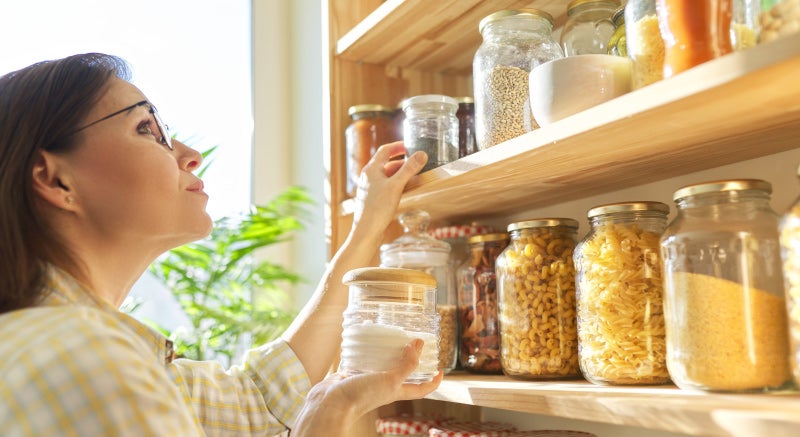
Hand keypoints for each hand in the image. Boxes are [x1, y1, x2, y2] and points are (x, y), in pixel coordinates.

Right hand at [291, 339, 442, 435]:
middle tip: (414, 342)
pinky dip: (366, 350)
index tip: (440, 370)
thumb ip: (406, 364)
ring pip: (382, 364)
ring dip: (388, 352)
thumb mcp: (390, 380)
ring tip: (392, 335)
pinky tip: (366, 339)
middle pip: (402, 373)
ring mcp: (367, 380)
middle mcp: (383, 386)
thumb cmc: (362, 396)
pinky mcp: (352, 374)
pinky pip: (363, 360)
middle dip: (409, 359)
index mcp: (396, 391)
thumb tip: (419, 345)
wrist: (331, 404)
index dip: (433, 382)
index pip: (420, 389)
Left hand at [352, 142, 426, 237]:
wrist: (367, 231)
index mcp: (371, 169)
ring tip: (416, 177)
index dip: (398, 146)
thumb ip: (409, 169)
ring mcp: (370, 188)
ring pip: (388, 176)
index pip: (385, 150)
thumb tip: (422, 154)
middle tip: (418, 163)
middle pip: (388, 163)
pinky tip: (407, 191)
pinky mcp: (374, 199)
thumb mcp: (396, 186)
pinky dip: (398, 186)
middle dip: (403, 163)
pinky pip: (388, 187)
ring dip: (402, 175)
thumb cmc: (378, 208)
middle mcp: (369, 177)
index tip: (410, 146)